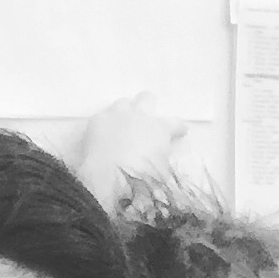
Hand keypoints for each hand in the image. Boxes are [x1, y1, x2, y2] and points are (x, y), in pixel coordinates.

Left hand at [69, 91, 206, 204]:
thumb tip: (161, 160)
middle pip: (147, 98)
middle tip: (146, 118)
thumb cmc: (142, 179)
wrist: (109, 176)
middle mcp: (140, 115)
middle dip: (148, 105)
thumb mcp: (162, 173)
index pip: (175, 123)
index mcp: (160, 128)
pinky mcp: (98, 120)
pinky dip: (105, 125)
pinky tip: (103, 134)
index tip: (180, 132)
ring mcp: (118, 114)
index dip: (179, 128)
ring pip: (123, 103)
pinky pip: (103, 116)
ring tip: (122, 125)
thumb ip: (163, 160)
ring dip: (125, 112)